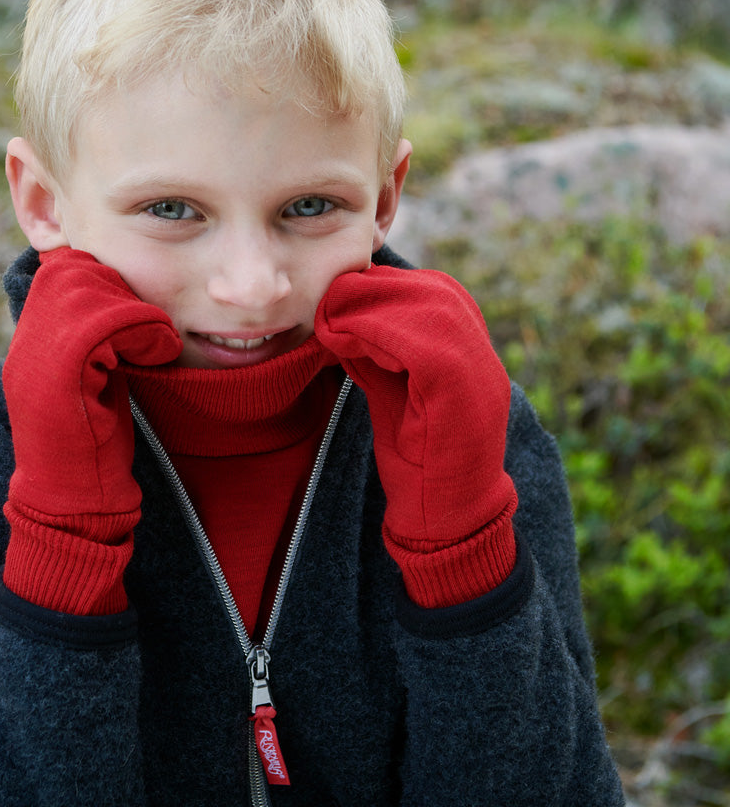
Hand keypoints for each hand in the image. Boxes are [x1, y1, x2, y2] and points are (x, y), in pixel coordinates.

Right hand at [4, 247, 182, 519]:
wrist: (74, 503)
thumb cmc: (95, 445)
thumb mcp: (91, 377)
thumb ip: (95, 335)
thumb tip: (122, 291)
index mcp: (32, 340)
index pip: (62, 270)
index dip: (104, 283)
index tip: (134, 320)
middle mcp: (26, 341)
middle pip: (73, 270)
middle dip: (119, 292)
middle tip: (144, 330)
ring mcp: (37, 355)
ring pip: (92, 289)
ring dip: (136, 312)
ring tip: (153, 344)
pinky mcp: (61, 372)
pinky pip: (108, 321)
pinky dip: (144, 331)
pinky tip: (157, 355)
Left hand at [315, 266, 516, 603]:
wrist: (444, 523)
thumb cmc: (415, 461)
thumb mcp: (394, 393)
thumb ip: (380, 354)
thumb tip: (345, 314)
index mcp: (472, 353)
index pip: (434, 292)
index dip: (382, 289)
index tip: (338, 303)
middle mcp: (483, 356)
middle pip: (431, 291)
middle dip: (371, 292)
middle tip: (327, 307)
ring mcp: (479, 373)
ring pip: (426, 308)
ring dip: (367, 308)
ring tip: (329, 324)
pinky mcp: (461, 393)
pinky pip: (419, 341)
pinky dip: (373, 332)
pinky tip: (341, 343)